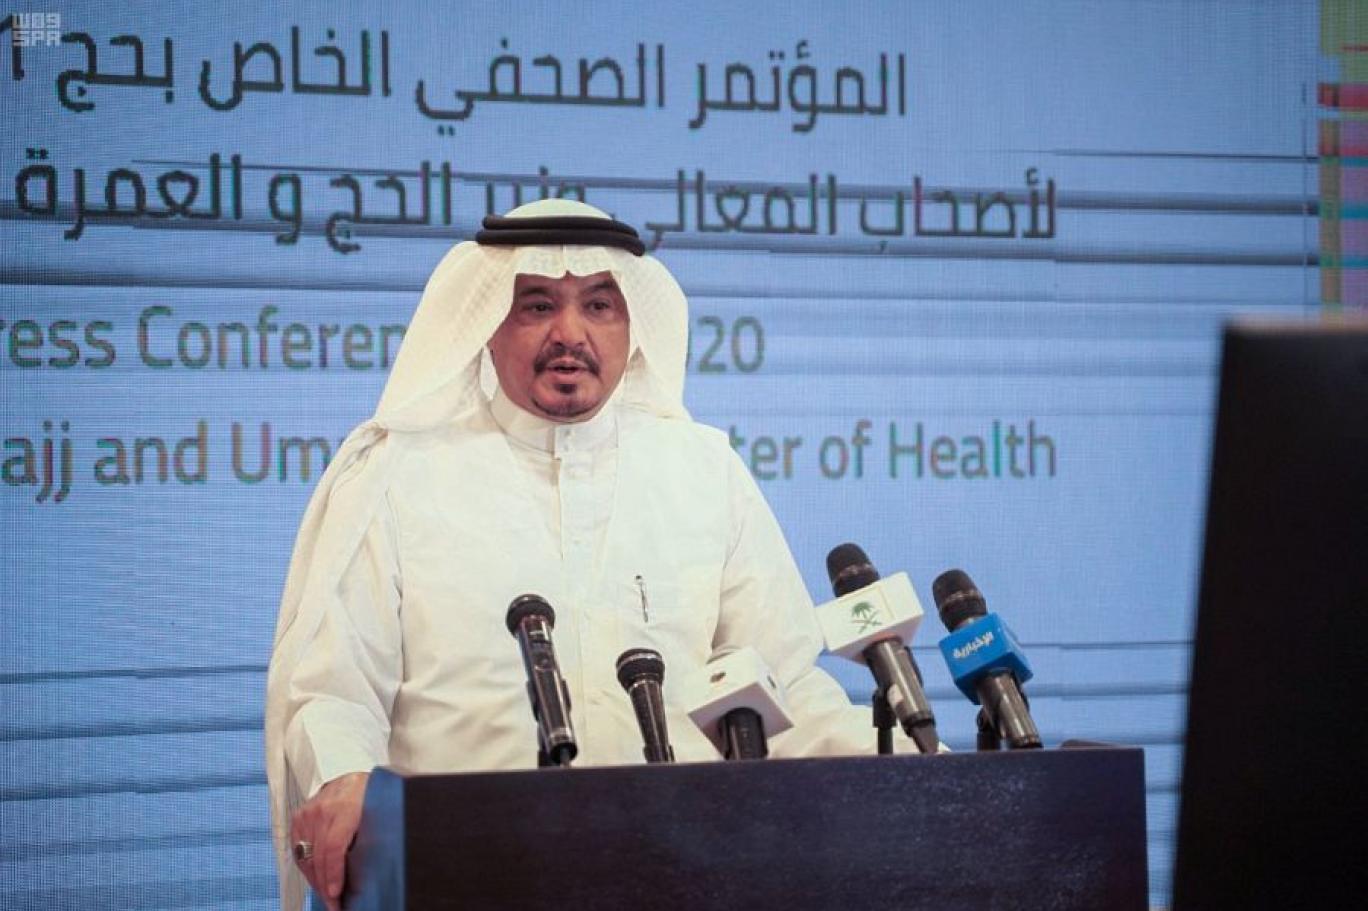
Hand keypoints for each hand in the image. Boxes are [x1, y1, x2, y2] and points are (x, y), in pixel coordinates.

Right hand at [290, 770, 368, 910]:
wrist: (355, 780)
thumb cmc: (371, 798)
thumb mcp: (379, 813)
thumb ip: (372, 838)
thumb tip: (375, 871)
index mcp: (346, 805)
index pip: (333, 847)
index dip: (333, 875)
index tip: (336, 894)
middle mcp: (323, 807)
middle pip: (318, 856)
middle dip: (325, 885)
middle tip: (334, 904)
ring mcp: (308, 811)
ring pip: (306, 857)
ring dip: (316, 881)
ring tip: (328, 896)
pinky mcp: (299, 817)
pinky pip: (299, 851)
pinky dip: (308, 869)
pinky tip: (318, 879)